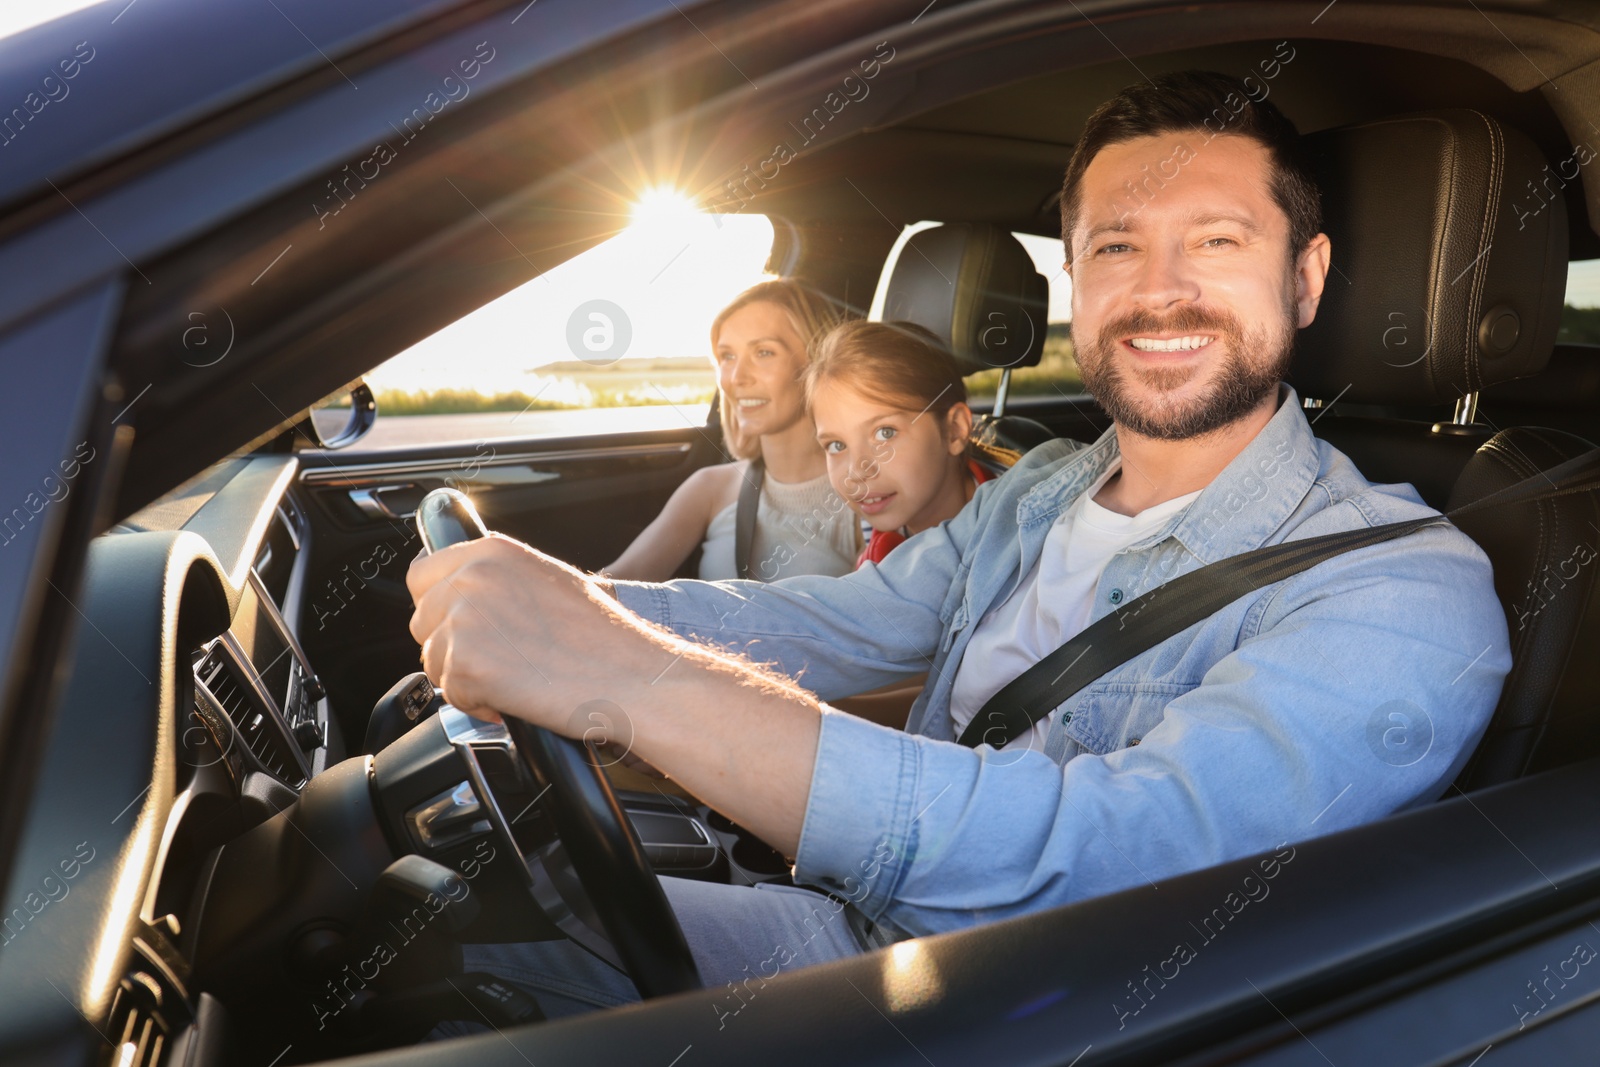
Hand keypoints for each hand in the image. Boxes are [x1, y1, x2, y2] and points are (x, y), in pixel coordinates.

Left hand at [406, 533, 667, 732]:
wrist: (631, 676)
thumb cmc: (604, 638)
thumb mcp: (548, 581)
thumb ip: (498, 580)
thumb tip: (460, 594)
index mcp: (492, 551)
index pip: (422, 575)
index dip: (439, 607)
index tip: (457, 626)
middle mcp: (472, 577)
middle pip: (422, 621)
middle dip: (451, 647)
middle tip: (499, 661)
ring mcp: (466, 620)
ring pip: (432, 661)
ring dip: (464, 678)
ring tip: (514, 679)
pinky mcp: (466, 665)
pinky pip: (451, 694)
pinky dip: (478, 705)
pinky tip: (515, 698)